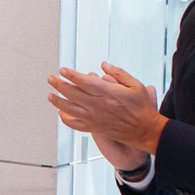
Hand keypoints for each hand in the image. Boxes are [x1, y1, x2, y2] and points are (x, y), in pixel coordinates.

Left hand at [46, 62, 164, 157]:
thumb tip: (104, 65)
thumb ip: (118, 73)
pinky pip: (75, 124)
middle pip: (72, 93)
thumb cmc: (142, 107)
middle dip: (59, 84)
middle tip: (51, 78)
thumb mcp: (135, 85)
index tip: (62, 70)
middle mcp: (98, 106)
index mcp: (108, 93)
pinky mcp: (94, 128)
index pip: (84, 82)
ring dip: (57, 101)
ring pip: (70, 109)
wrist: (145, 130)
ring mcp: (94, 118)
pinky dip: (65, 119)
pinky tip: (61, 113)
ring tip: (50, 95)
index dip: (71, 75)